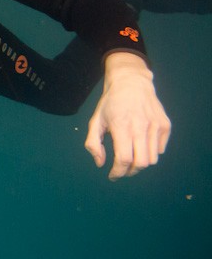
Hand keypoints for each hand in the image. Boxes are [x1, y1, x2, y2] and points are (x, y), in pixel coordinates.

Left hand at [85, 52, 170, 179]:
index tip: (113, 176)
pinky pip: (160, 149)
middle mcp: (140, 127)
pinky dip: (151, 153)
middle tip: (123, 169)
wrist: (132, 82)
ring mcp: (155, 126)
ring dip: (141, 163)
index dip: (118, 172)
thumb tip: (100, 163)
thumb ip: (93, 143)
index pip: (123, 159)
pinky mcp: (165, 125)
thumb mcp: (95, 120)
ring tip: (131, 157)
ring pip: (152, 159)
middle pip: (141, 163)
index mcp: (121, 126)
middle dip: (130, 172)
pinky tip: (141, 145)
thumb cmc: (110, 103)